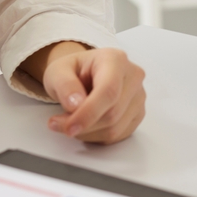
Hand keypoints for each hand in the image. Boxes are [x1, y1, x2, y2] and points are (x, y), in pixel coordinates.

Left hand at [19, 42, 145, 143]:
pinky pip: (118, 135)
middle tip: (58, 123)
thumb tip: (76, 105)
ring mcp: (139, 96)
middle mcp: (133, 76)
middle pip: (112, 113)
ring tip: (70, 122)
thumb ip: (64, 85)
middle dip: (83, 125)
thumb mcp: (57, 71)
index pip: (109, 90)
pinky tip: (85, 125)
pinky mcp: (138, 113)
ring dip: (87, 133)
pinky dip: (97, 137)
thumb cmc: (73, 71)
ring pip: (115, 128)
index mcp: (115, 60)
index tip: (69, 127)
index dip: (89, 113)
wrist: (84, 74)